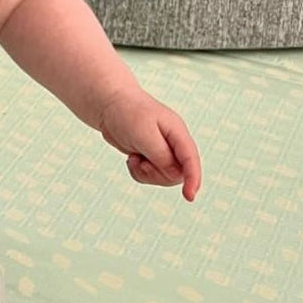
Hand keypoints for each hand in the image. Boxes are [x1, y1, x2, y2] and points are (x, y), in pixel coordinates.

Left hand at [98, 87, 201, 201]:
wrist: (109, 104)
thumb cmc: (127, 113)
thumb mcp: (143, 134)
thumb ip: (161, 156)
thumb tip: (175, 177)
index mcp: (178, 132)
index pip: (191, 159)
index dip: (193, 179)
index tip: (189, 197)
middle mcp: (175, 143)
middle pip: (177, 174)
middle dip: (156, 174)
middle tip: (140, 161)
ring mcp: (164, 151)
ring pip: (163, 178)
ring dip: (146, 174)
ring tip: (133, 157)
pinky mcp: (152, 157)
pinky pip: (150, 176)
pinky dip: (138, 173)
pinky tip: (131, 158)